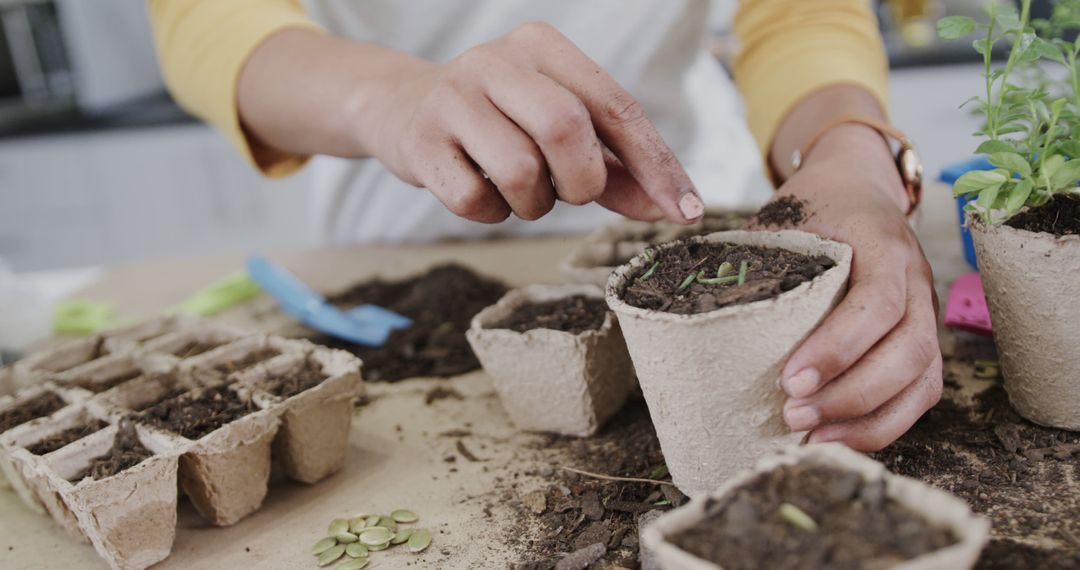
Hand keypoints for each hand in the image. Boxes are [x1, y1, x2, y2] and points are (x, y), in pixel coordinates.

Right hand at [355, 22, 703, 223]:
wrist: (402, 110)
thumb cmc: (499, 123)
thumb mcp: (558, 130)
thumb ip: (615, 166)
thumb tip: (671, 207)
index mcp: (543, 47)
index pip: (616, 106)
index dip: (655, 163)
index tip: (685, 210)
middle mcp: (497, 61)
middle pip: (566, 128)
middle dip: (582, 181)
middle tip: (568, 190)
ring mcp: (453, 97)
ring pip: (521, 170)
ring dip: (533, 203)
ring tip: (519, 190)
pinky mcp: (421, 140)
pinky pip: (475, 200)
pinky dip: (491, 213)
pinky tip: (481, 192)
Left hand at [755, 124, 941, 451]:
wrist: (857, 185)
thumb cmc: (813, 207)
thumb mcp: (783, 220)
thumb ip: (752, 260)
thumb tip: (686, 305)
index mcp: (882, 243)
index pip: (877, 302)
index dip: (839, 347)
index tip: (791, 379)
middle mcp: (915, 280)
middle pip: (908, 351)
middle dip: (851, 394)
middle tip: (793, 416)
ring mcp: (925, 312)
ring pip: (920, 380)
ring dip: (868, 419)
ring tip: (810, 436)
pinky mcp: (923, 341)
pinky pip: (920, 392)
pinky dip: (883, 424)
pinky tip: (837, 438)